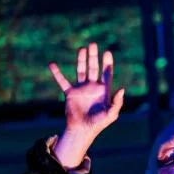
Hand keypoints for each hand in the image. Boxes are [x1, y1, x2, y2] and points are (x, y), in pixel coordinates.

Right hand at [49, 43, 125, 168]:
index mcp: (103, 90)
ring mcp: (81, 89)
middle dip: (93, 57)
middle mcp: (92, 87)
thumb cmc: (99, 123)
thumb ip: (117, 102)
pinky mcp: (70, 93)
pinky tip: (52, 64)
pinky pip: (62, 81)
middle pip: (93, 68)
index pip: (106, 73)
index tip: (107, 52)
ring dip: (80, 60)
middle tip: (92, 44)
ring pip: (81, 71)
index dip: (107, 63)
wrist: (83, 130)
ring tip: (81, 49)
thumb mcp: (111, 113)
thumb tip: (121, 89)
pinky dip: (57, 73)